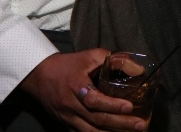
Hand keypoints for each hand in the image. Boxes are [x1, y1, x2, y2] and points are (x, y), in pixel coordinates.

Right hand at [19, 50, 147, 131]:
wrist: (40, 76)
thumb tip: (138, 69)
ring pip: (90, 131)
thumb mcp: (90, 56)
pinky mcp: (66, 124)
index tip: (130, 107)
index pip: (94, 99)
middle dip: (120, 124)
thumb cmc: (69, 65)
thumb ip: (114, 60)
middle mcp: (71, 105)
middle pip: (96, 119)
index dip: (112, 105)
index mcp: (76, 86)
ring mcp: (67, 118)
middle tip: (140, 125)